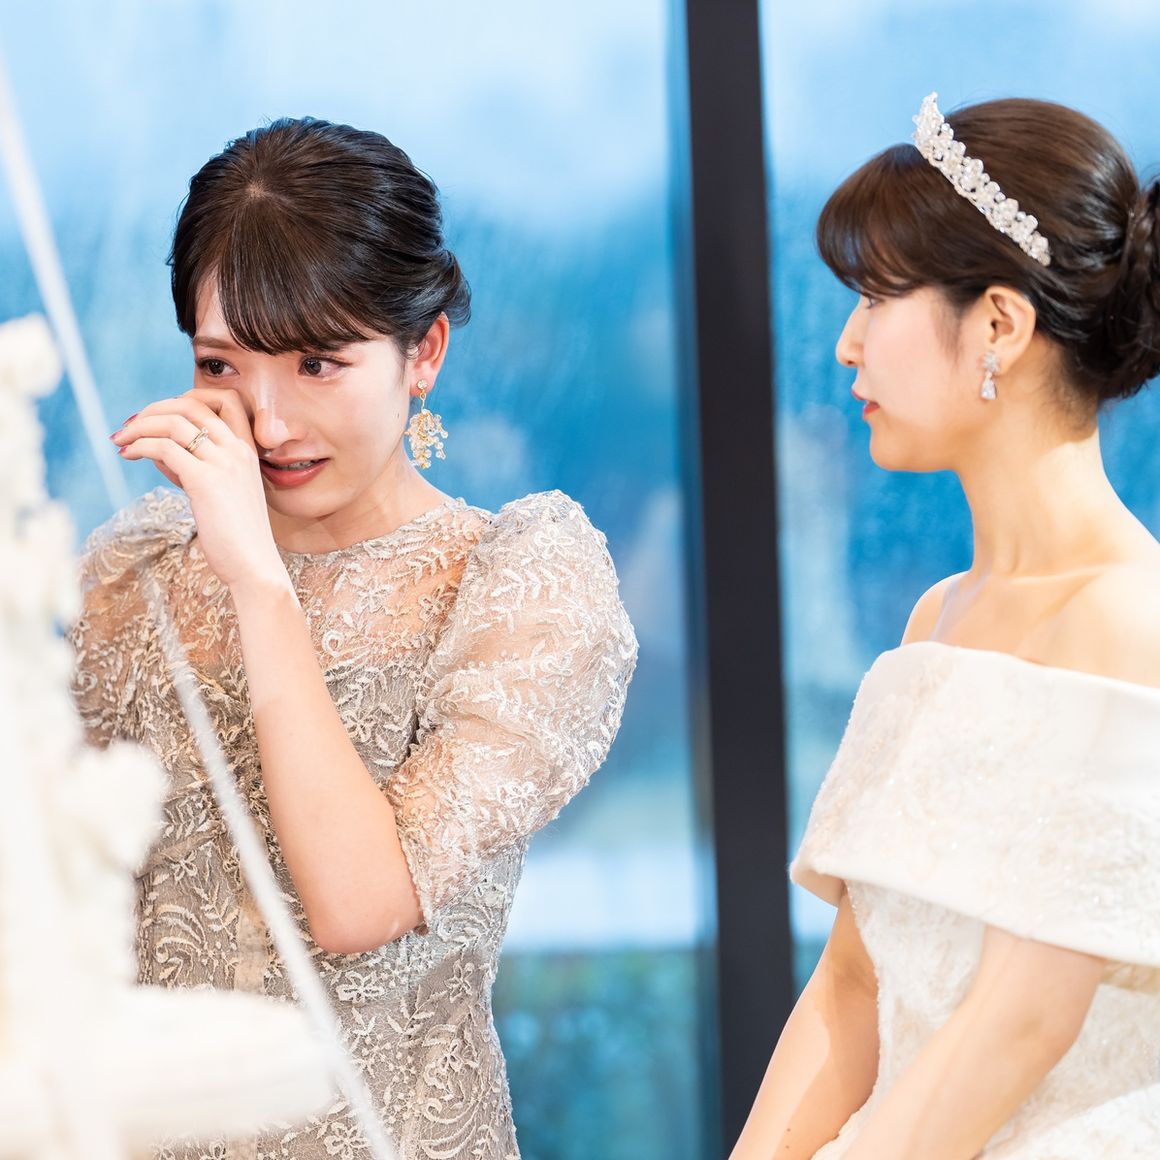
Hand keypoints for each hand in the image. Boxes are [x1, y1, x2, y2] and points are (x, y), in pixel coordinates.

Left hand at [112, 389, 285, 590]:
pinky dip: (140, 445)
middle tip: (130, 426)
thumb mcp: (221, 493)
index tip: (162, 415)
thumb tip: (155, 449)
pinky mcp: (205, 481)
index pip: (226, 400)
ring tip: (120, 440)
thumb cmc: (236, 536)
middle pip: (191, 404)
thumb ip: (195, 466)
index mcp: (248, 450)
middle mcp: (238, 450)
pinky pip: (164, 447)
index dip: (189, 398)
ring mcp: (224, 464)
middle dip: (154, 409)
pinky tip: (128, 455)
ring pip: (173, 422)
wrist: (254, 566)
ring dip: (139, 426)